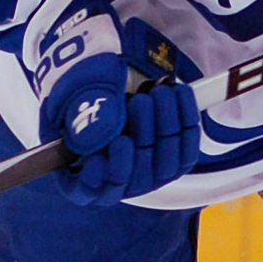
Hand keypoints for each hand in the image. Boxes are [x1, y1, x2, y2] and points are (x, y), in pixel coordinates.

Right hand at [34, 11, 200, 205]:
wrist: (109, 72)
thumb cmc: (82, 87)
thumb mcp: (75, 93)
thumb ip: (85, 113)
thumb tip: (101, 136)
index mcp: (78, 173)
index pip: (87, 189)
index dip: (98, 175)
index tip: (109, 145)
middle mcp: (114, 181)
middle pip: (133, 177)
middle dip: (140, 135)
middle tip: (140, 101)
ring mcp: (146, 173)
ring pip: (165, 164)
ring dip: (165, 126)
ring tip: (159, 93)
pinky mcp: (173, 160)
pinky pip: (187, 150)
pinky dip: (185, 120)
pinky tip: (178, 93)